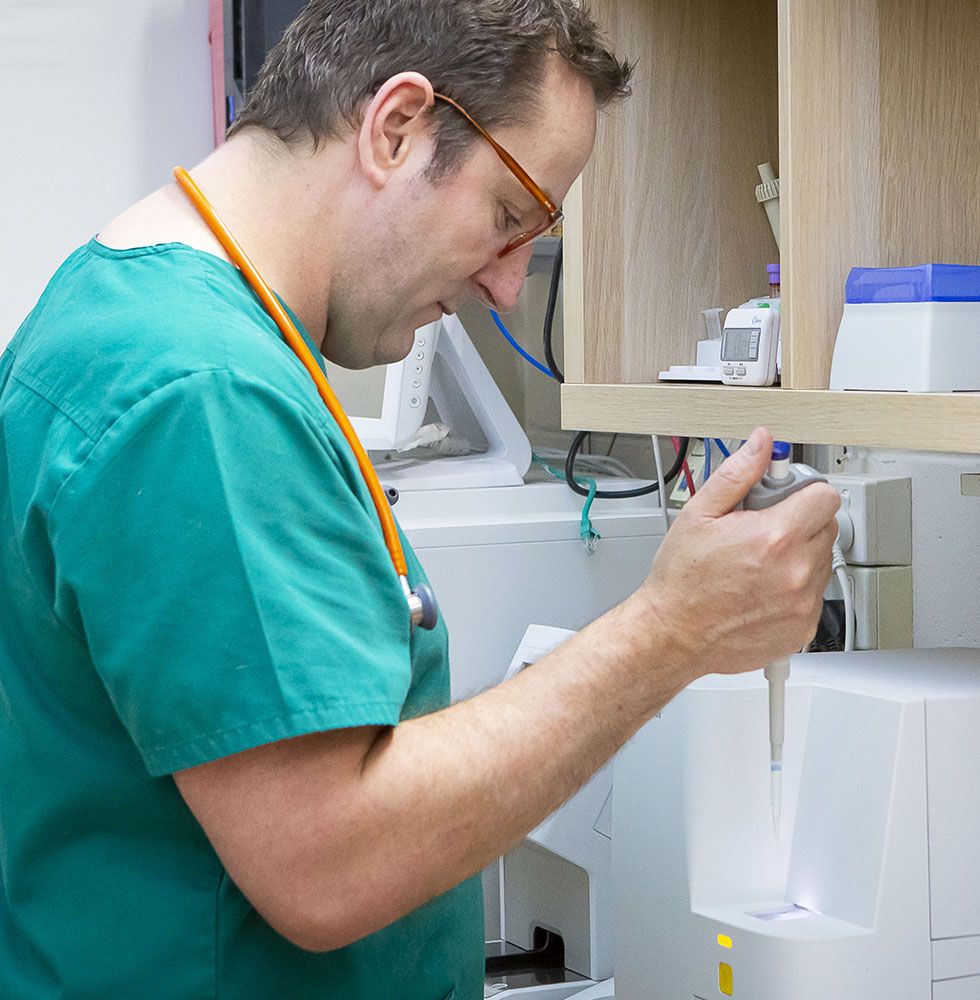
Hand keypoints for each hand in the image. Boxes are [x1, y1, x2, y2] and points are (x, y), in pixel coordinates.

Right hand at [639, 428, 840, 678]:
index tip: (785, 499)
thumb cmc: (681, 579)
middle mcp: (796, 571)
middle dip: (800, 523)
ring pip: (822, 563)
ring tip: (757, 564)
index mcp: (775, 536)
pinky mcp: (804, 628)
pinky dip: (795, 590)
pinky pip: (814, 596)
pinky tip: (761, 590)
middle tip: (762, 531)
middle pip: (827, 528)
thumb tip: (762, 444)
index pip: (825, 496)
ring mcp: (803, 604)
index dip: (803, 493)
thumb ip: (738, 474)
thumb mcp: (699, 514)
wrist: (673, 634)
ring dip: (799, 557)